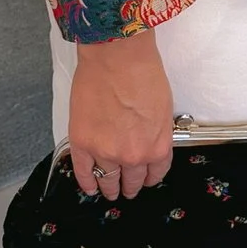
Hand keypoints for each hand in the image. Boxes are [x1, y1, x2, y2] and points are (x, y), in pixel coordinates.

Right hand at [69, 32, 174, 200]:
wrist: (117, 57)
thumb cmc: (142, 72)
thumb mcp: (164, 108)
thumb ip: (156, 132)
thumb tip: (148, 140)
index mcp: (157, 147)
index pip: (156, 173)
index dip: (150, 178)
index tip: (146, 179)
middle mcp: (133, 155)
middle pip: (132, 180)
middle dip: (131, 185)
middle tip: (128, 188)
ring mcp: (105, 152)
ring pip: (108, 180)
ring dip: (109, 188)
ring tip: (109, 191)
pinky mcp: (82, 143)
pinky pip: (84, 172)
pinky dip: (87, 183)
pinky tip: (90, 187)